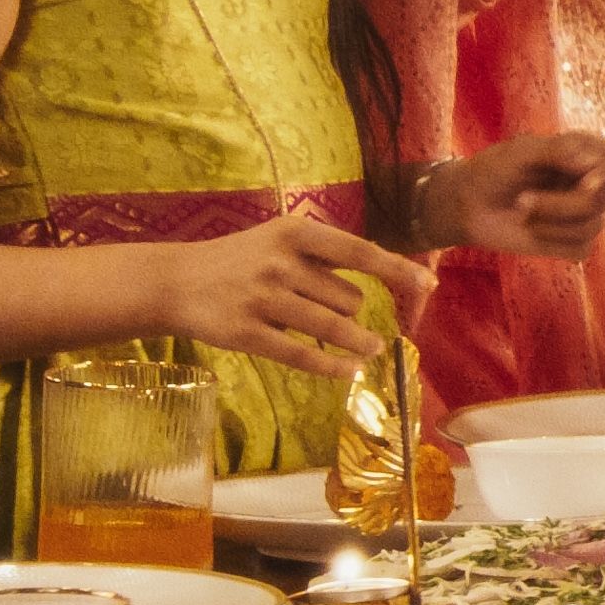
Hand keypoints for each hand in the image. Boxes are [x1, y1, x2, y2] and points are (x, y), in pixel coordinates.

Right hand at [159, 209, 445, 376]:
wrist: (176, 282)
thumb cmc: (241, 260)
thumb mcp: (280, 240)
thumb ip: (327, 254)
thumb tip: (391, 270)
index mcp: (294, 233)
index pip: (359, 252)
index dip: (397, 270)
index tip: (428, 285)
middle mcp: (280, 263)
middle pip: (349, 299)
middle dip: (351, 312)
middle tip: (333, 314)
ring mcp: (262, 299)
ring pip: (332, 328)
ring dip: (357, 343)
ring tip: (369, 349)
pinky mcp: (246, 334)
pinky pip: (303, 355)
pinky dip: (332, 366)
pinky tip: (350, 371)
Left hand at [425, 126, 604, 261]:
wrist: (468, 205)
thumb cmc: (494, 171)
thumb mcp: (520, 152)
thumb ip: (557, 151)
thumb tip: (591, 164)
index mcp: (583, 154)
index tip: (587, 183)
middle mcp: (589, 184)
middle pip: (602, 200)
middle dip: (560, 205)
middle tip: (522, 200)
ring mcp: (583, 215)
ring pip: (592, 226)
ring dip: (551, 223)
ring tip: (521, 212)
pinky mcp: (573, 243)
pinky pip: (582, 248)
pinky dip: (554, 242)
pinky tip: (532, 232)